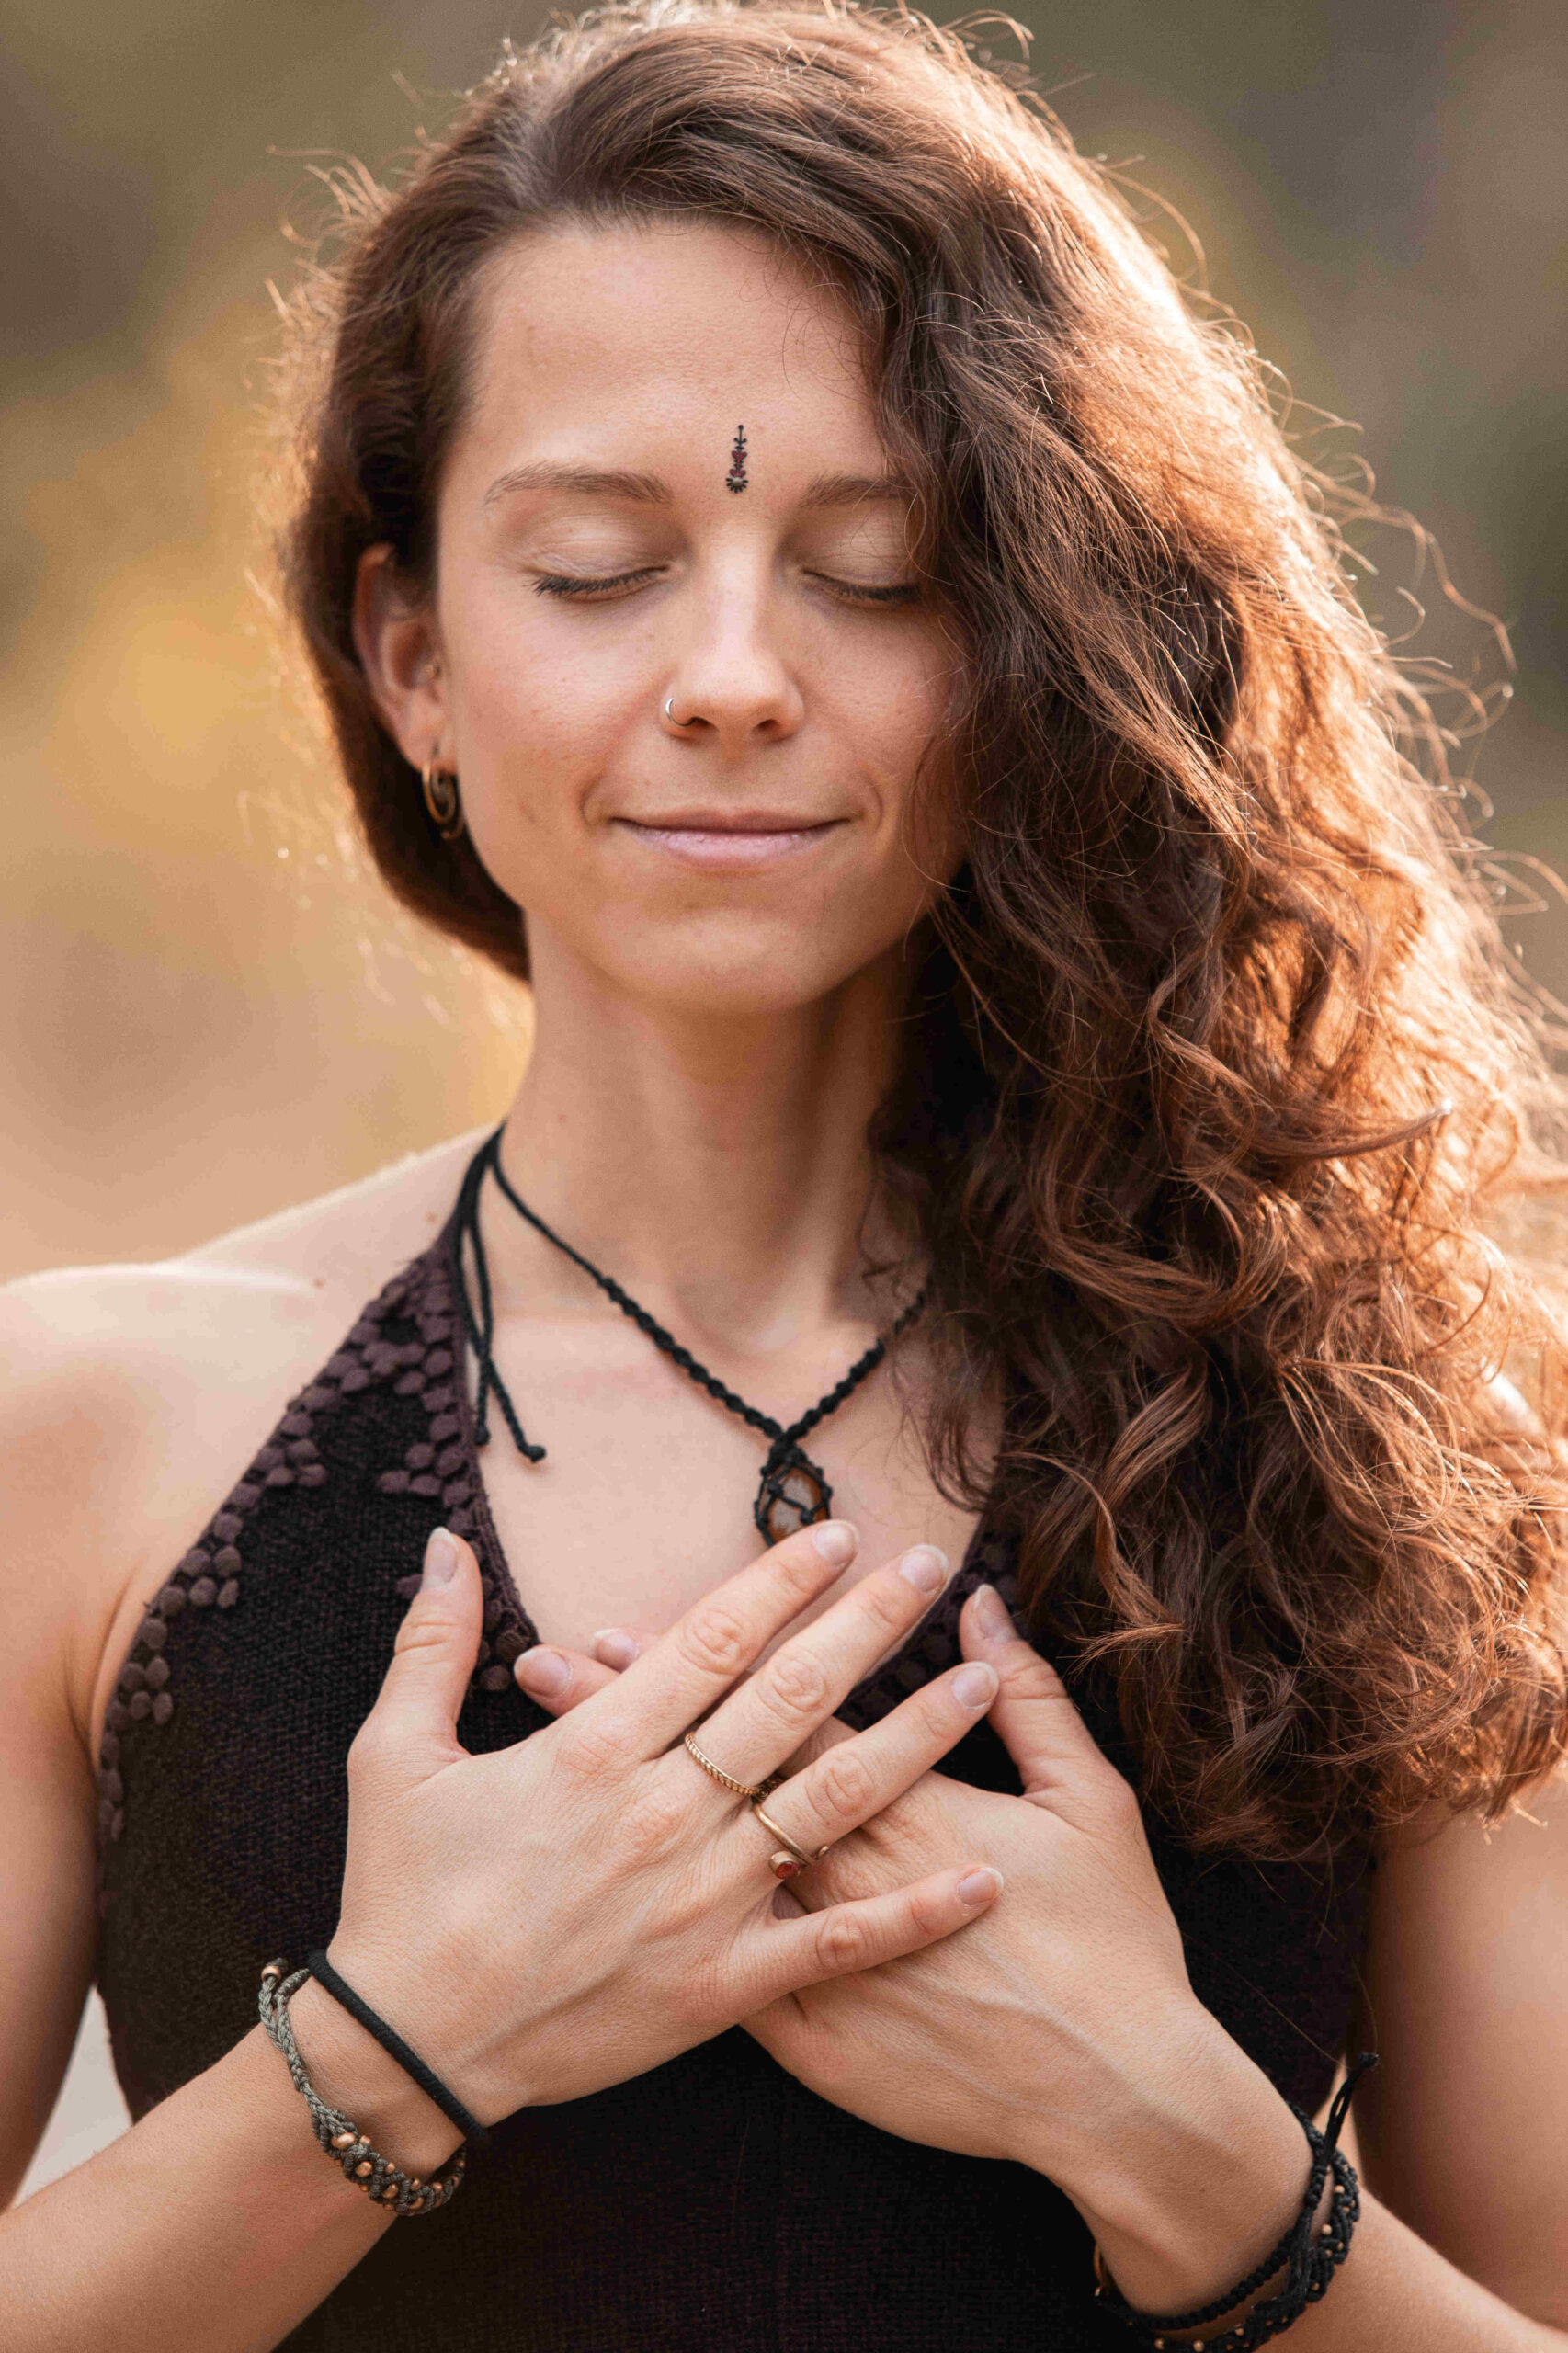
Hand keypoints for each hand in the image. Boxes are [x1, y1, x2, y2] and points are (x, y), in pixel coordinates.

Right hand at [327, 1522, 1004, 2133]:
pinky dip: (913, 1912)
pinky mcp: (721, 1984)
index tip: (837, 1537)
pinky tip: (985, 1875)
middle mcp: (662, 1813)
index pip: (710, 1643)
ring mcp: (701, 1900)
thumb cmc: (401, 1894)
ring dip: (913, 1738)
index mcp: (594, 1751)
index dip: (780, 1583)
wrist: (411, 2045)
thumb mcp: (396, 1756)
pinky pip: (833, 1942)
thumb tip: (442, 1544)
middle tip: (931, 1567)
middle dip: (867, 1626)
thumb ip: (430, 1643)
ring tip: (982, 1683)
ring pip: (829, 1804)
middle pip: (788, 1701)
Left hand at [521, 1579, 1195, 2165]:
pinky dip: (662, 1931)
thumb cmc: (1112, 1942)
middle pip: (717, 1775)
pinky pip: (722, 1979)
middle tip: (547, 1662)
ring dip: (625, 1805)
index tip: (628, 1624)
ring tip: (548, 1757)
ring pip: (696, 1862)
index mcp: (903, 1804)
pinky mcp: (810, 2036)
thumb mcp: (1092, 1801)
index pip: (783, 1709)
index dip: (704, 1668)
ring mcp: (819, 1960)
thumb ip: (1030, 1701)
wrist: (1116, 2094)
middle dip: (628, 1714)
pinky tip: (600, 1900)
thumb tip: (988, 1612)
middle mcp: (842, 1869)